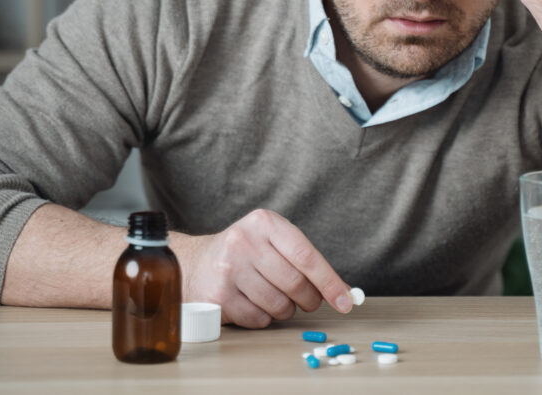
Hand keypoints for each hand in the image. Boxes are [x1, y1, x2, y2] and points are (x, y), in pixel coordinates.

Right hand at [179, 209, 352, 327]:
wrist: (194, 264)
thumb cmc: (245, 254)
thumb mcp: (271, 241)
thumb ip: (305, 260)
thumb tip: (345, 292)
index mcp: (264, 223)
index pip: (306, 256)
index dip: (330, 282)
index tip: (346, 302)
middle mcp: (244, 242)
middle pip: (295, 283)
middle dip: (309, 299)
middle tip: (308, 301)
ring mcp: (228, 269)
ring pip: (279, 304)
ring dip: (285, 310)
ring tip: (274, 298)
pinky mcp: (218, 296)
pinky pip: (259, 319)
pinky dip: (264, 318)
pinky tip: (253, 304)